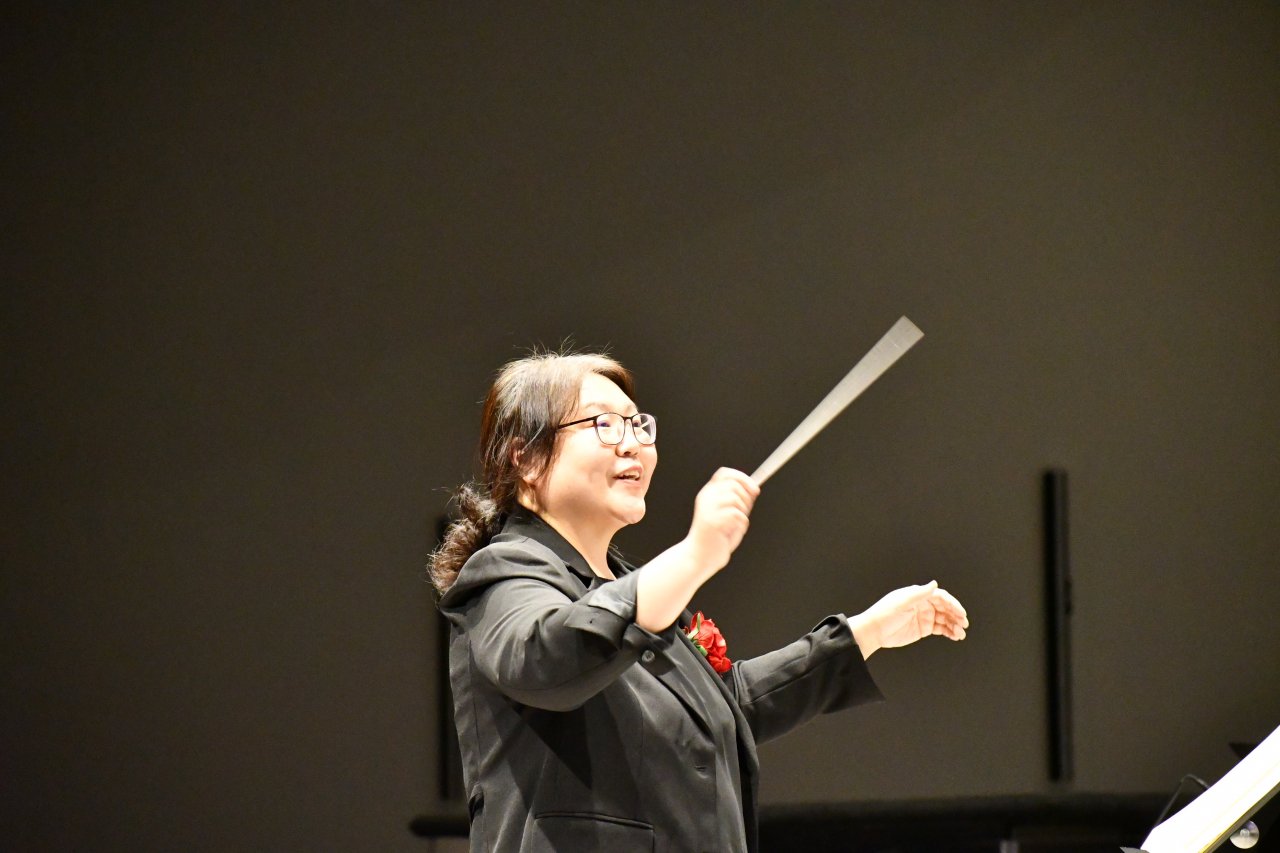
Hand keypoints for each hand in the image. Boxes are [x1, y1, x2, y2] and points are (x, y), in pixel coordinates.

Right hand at [683, 468, 759, 574]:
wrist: (701, 557)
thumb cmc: (717, 537)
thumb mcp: (728, 514)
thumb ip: (738, 501)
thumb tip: (754, 489)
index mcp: (708, 494)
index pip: (725, 473)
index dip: (742, 477)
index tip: (754, 489)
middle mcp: (706, 498)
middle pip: (734, 484)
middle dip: (746, 497)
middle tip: (745, 512)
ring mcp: (707, 508)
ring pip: (736, 499)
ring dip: (743, 512)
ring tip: (736, 524)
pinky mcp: (712, 521)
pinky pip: (737, 515)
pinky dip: (741, 524)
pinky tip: (731, 532)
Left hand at [848, 581, 968, 658]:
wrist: (874, 631)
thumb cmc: (884, 614)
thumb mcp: (902, 602)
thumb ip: (919, 593)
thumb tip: (933, 583)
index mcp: (918, 595)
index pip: (941, 597)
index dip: (953, 604)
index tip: (961, 613)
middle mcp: (923, 605)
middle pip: (945, 608)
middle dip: (957, 615)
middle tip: (964, 623)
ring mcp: (924, 617)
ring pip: (945, 619)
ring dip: (955, 625)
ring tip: (961, 634)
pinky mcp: (923, 628)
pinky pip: (940, 629)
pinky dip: (949, 632)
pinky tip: (955, 636)